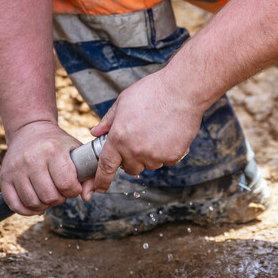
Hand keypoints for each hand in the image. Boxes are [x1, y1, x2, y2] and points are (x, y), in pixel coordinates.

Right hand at [0, 121, 95, 214]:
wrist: (29, 130)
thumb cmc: (56, 144)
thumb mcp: (75, 150)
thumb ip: (88, 174)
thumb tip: (86, 197)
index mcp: (52, 150)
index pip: (66, 184)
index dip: (73, 191)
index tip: (73, 187)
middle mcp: (32, 159)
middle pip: (49, 197)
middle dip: (59, 199)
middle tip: (60, 191)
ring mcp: (16, 169)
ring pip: (33, 203)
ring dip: (44, 205)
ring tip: (48, 195)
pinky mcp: (4, 177)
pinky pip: (15, 204)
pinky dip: (27, 210)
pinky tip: (35, 203)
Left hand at [90, 69, 206, 191]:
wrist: (181, 90)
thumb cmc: (151, 92)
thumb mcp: (122, 102)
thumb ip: (108, 121)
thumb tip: (95, 133)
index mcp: (119, 138)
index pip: (106, 166)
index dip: (101, 179)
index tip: (99, 187)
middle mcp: (135, 151)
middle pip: (129, 168)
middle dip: (130, 159)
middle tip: (137, 141)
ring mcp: (155, 155)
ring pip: (149, 165)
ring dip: (149, 155)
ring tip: (156, 132)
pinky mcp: (173, 156)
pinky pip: (166, 161)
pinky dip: (166, 152)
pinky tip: (169, 134)